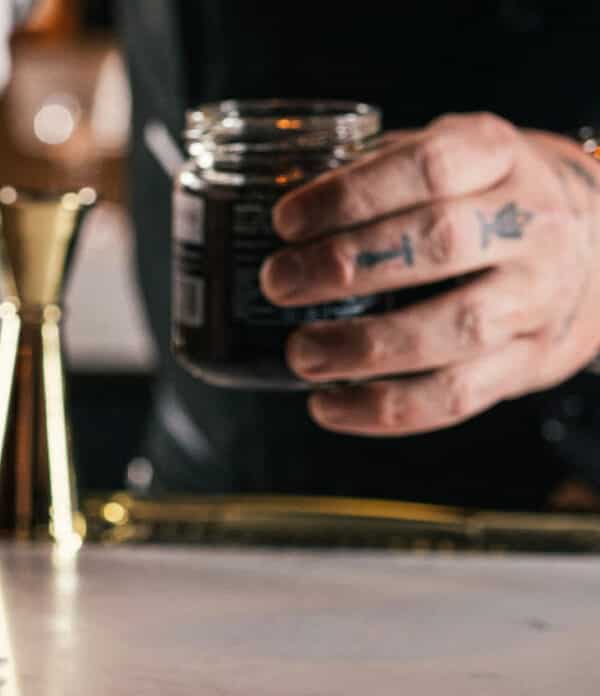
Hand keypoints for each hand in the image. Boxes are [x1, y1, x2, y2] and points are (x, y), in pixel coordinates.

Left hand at [261, 113, 599, 435]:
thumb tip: (260, 202)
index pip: (429, 167)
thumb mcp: (444, 155)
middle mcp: (531, 224)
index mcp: (498, 156)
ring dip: (366, 348)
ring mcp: (538, 296)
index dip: (351, 194)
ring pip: (457, 328)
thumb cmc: (478, 195)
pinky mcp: (531, 361)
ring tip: (300, 353)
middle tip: (277, 282)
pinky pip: (458, 394)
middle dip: (347, 266)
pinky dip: (385, 409)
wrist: (593, 243)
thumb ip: (373, 171)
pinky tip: (327, 405)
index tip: (286, 220)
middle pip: (443, 243)